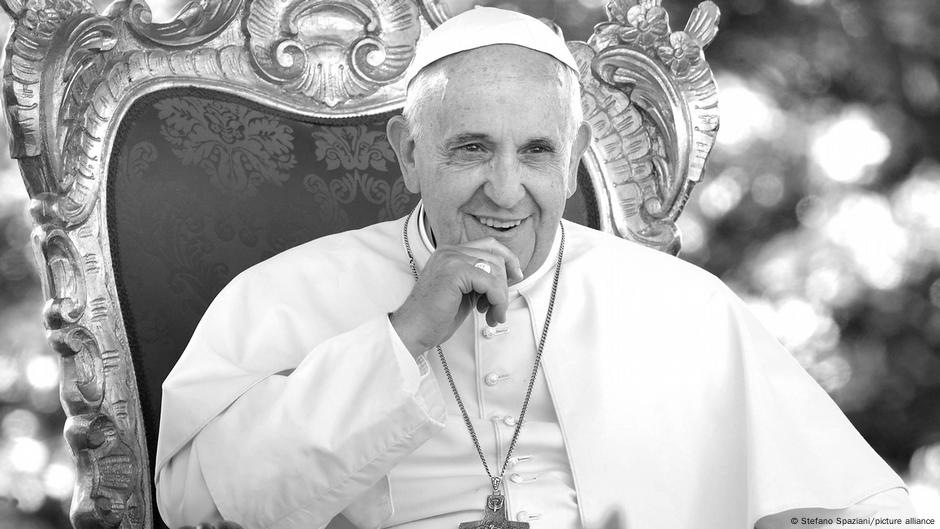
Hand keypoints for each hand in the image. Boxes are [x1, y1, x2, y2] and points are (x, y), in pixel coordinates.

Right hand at [391, 238, 522, 355]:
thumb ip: (480, 280)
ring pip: (495, 269)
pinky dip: (497, 301)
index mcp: (450, 253)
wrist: (414, 330)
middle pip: (496, 256)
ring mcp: (451, 259)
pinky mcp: (454, 272)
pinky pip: (490, 283)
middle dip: (504, 284)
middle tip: (499, 307)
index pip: (489, 245)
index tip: (516, 277)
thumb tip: (507, 276)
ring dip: (501, 296)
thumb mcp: (464, 292)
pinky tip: (489, 315)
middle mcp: (450, 251)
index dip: (508, 259)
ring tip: (493, 314)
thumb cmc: (436, 316)